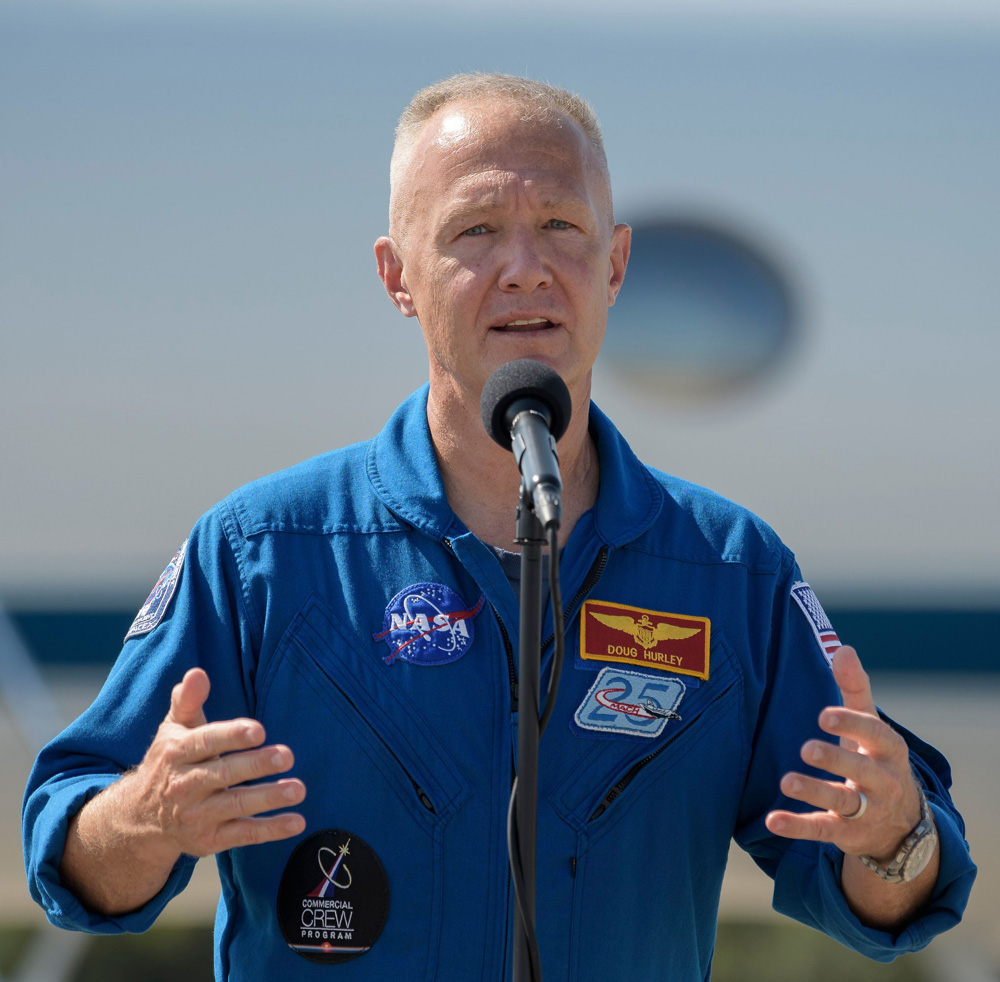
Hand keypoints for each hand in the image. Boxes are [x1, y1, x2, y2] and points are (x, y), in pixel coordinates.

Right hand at [130, 668, 306, 858]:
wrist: (138, 818)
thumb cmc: (170, 761)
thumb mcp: (173, 728)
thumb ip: (187, 700)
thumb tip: (197, 673)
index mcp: (177, 752)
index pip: (206, 742)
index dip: (232, 735)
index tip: (259, 730)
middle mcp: (185, 785)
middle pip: (224, 774)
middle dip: (256, 765)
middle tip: (287, 755)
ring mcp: (197, 815)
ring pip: (236, 806)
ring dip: (269, 798)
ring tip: (298, 789)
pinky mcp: (209, 840)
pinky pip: (243, 834)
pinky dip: (270, 830)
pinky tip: (297, 821)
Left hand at [765, 646, 921, 864]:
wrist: (902, 823)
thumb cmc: (876, 757)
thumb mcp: (871, 725)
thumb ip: (855, 688)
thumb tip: (843, 648)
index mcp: (889, 750)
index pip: (875, 735)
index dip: (851, 724)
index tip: (824, 715)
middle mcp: (883, 781)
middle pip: (860, 771)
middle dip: (835, 759)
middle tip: (807, 748)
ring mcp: (867, 811)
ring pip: (842, 802)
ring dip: (814, 792)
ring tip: (786, 781)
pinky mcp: (847, 834)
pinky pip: (823, 830)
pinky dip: (798, 827)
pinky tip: (773, 821)